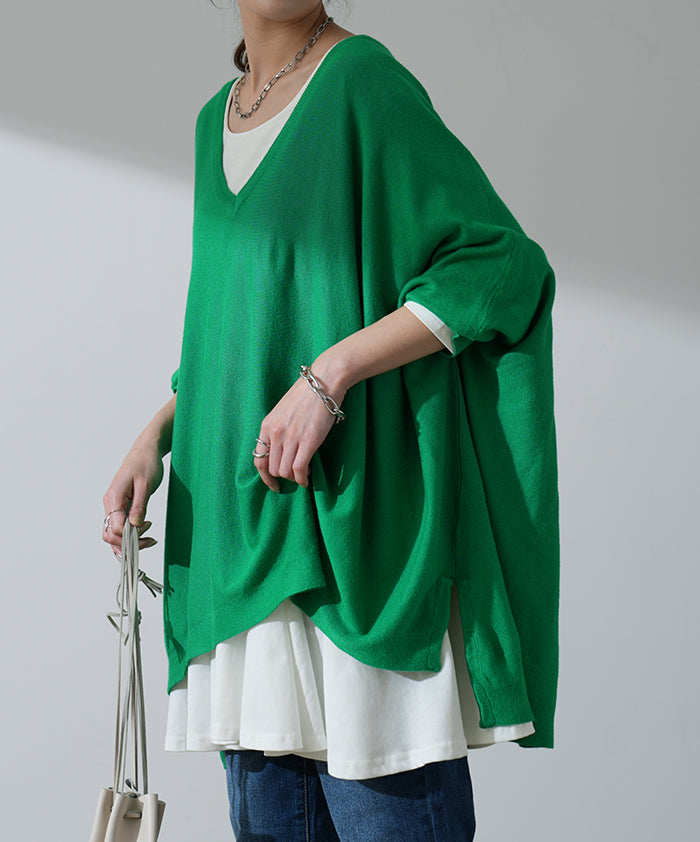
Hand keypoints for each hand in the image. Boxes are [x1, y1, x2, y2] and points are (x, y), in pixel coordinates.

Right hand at [102, 441, 163, 556]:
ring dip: (129, 540)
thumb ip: (139, 506)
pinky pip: (118, 525)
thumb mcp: (146, 485)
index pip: (115, 528)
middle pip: (110, 534)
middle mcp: (110, 503)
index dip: (131, 535)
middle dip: (129, 542)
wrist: (146, 451)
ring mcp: (113, 505)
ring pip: (112, 532)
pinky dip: (128, 533)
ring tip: (149, 536)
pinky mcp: (119, 505)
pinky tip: (142, 530)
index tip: (148, 530)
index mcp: (114, 497)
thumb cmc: (147, 464)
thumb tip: (135, 526)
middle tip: (150, 539)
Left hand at [255, 373, 345, 491]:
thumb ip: (279, 429)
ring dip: (294, 478)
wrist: (324, 381)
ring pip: (285, 471)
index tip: (274, 484)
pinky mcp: (308, 440)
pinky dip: (303, 479)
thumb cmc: (307, 394)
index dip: (265, 477)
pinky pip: (299, 469)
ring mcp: (291, 437)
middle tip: (295, 475)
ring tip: (304, 474)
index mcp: (267, 426)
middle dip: (284, 477)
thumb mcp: (283, 411)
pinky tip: (308, 478)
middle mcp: (276, 433)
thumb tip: (281, 451)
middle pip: (273, 468)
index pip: (259, 459)